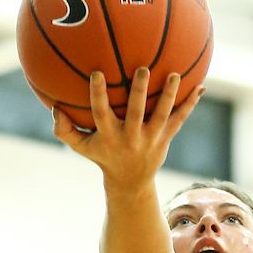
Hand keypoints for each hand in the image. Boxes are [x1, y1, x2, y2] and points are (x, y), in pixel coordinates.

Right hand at [52, 68, 202, 188]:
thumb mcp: (82, 147)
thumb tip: (53, 108)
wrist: (130, 182)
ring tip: (174, 74)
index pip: (101, 113)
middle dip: (139, 92)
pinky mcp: (165, 138)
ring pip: (161, 115)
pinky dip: (189, 104)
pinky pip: (179, 119)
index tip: (96, 73)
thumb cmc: (103, 156)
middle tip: (143, 69)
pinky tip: (199, 87)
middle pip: (135, 113)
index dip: (98, 95)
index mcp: (109, 136)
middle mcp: (131, 137)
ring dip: (168, 95)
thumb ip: (64, 130)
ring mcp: (150, 138)